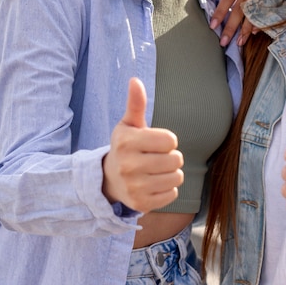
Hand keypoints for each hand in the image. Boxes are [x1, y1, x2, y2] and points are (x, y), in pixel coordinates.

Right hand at [102, 78, 183, 212]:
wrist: (108, 180)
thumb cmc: (125, 146)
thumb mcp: (128, 124)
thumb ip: (135, 103)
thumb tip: (135, 80)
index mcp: (126, 142)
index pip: (170, 140)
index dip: (168, 140)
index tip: (156, 142)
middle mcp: (128, 166)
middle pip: (176, 159)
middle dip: (172, 157)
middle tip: (157, 157)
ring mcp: (134, 187)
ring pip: (177, 177)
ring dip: (172, 173)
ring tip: (157, 170)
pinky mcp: (141, 204)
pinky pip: (172, 194)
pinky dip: (168, 188)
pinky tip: (155, 184)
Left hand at [210, 0, 277, 46]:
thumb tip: (225, 5)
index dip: (220, 12)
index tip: (213, 25)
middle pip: (239, 9)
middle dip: (230, 27)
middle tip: (223, 41)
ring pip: (254, 13)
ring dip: (245, 30)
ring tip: (239, 42)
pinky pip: (268, 13)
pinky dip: (261, 23)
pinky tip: (254, 32)